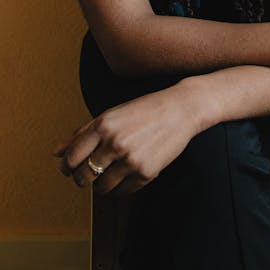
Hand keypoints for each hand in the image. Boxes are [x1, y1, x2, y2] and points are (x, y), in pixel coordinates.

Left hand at [53, 82, 197, 194]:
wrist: (180, 110)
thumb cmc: (144, 110)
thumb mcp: (111, 115)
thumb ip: (83, 133)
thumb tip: (56, 151)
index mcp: (103, 125)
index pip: (71, 157)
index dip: (67, 167)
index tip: (71, 168)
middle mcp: (114, 142)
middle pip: (83, 177)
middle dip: (82, 179)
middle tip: (89, 174)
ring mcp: (130, 159)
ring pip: (101, 188)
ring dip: (102, 185)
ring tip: (111, 173)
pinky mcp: (146, 172)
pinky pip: (123, 192)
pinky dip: (121, 187)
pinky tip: (127, 173)